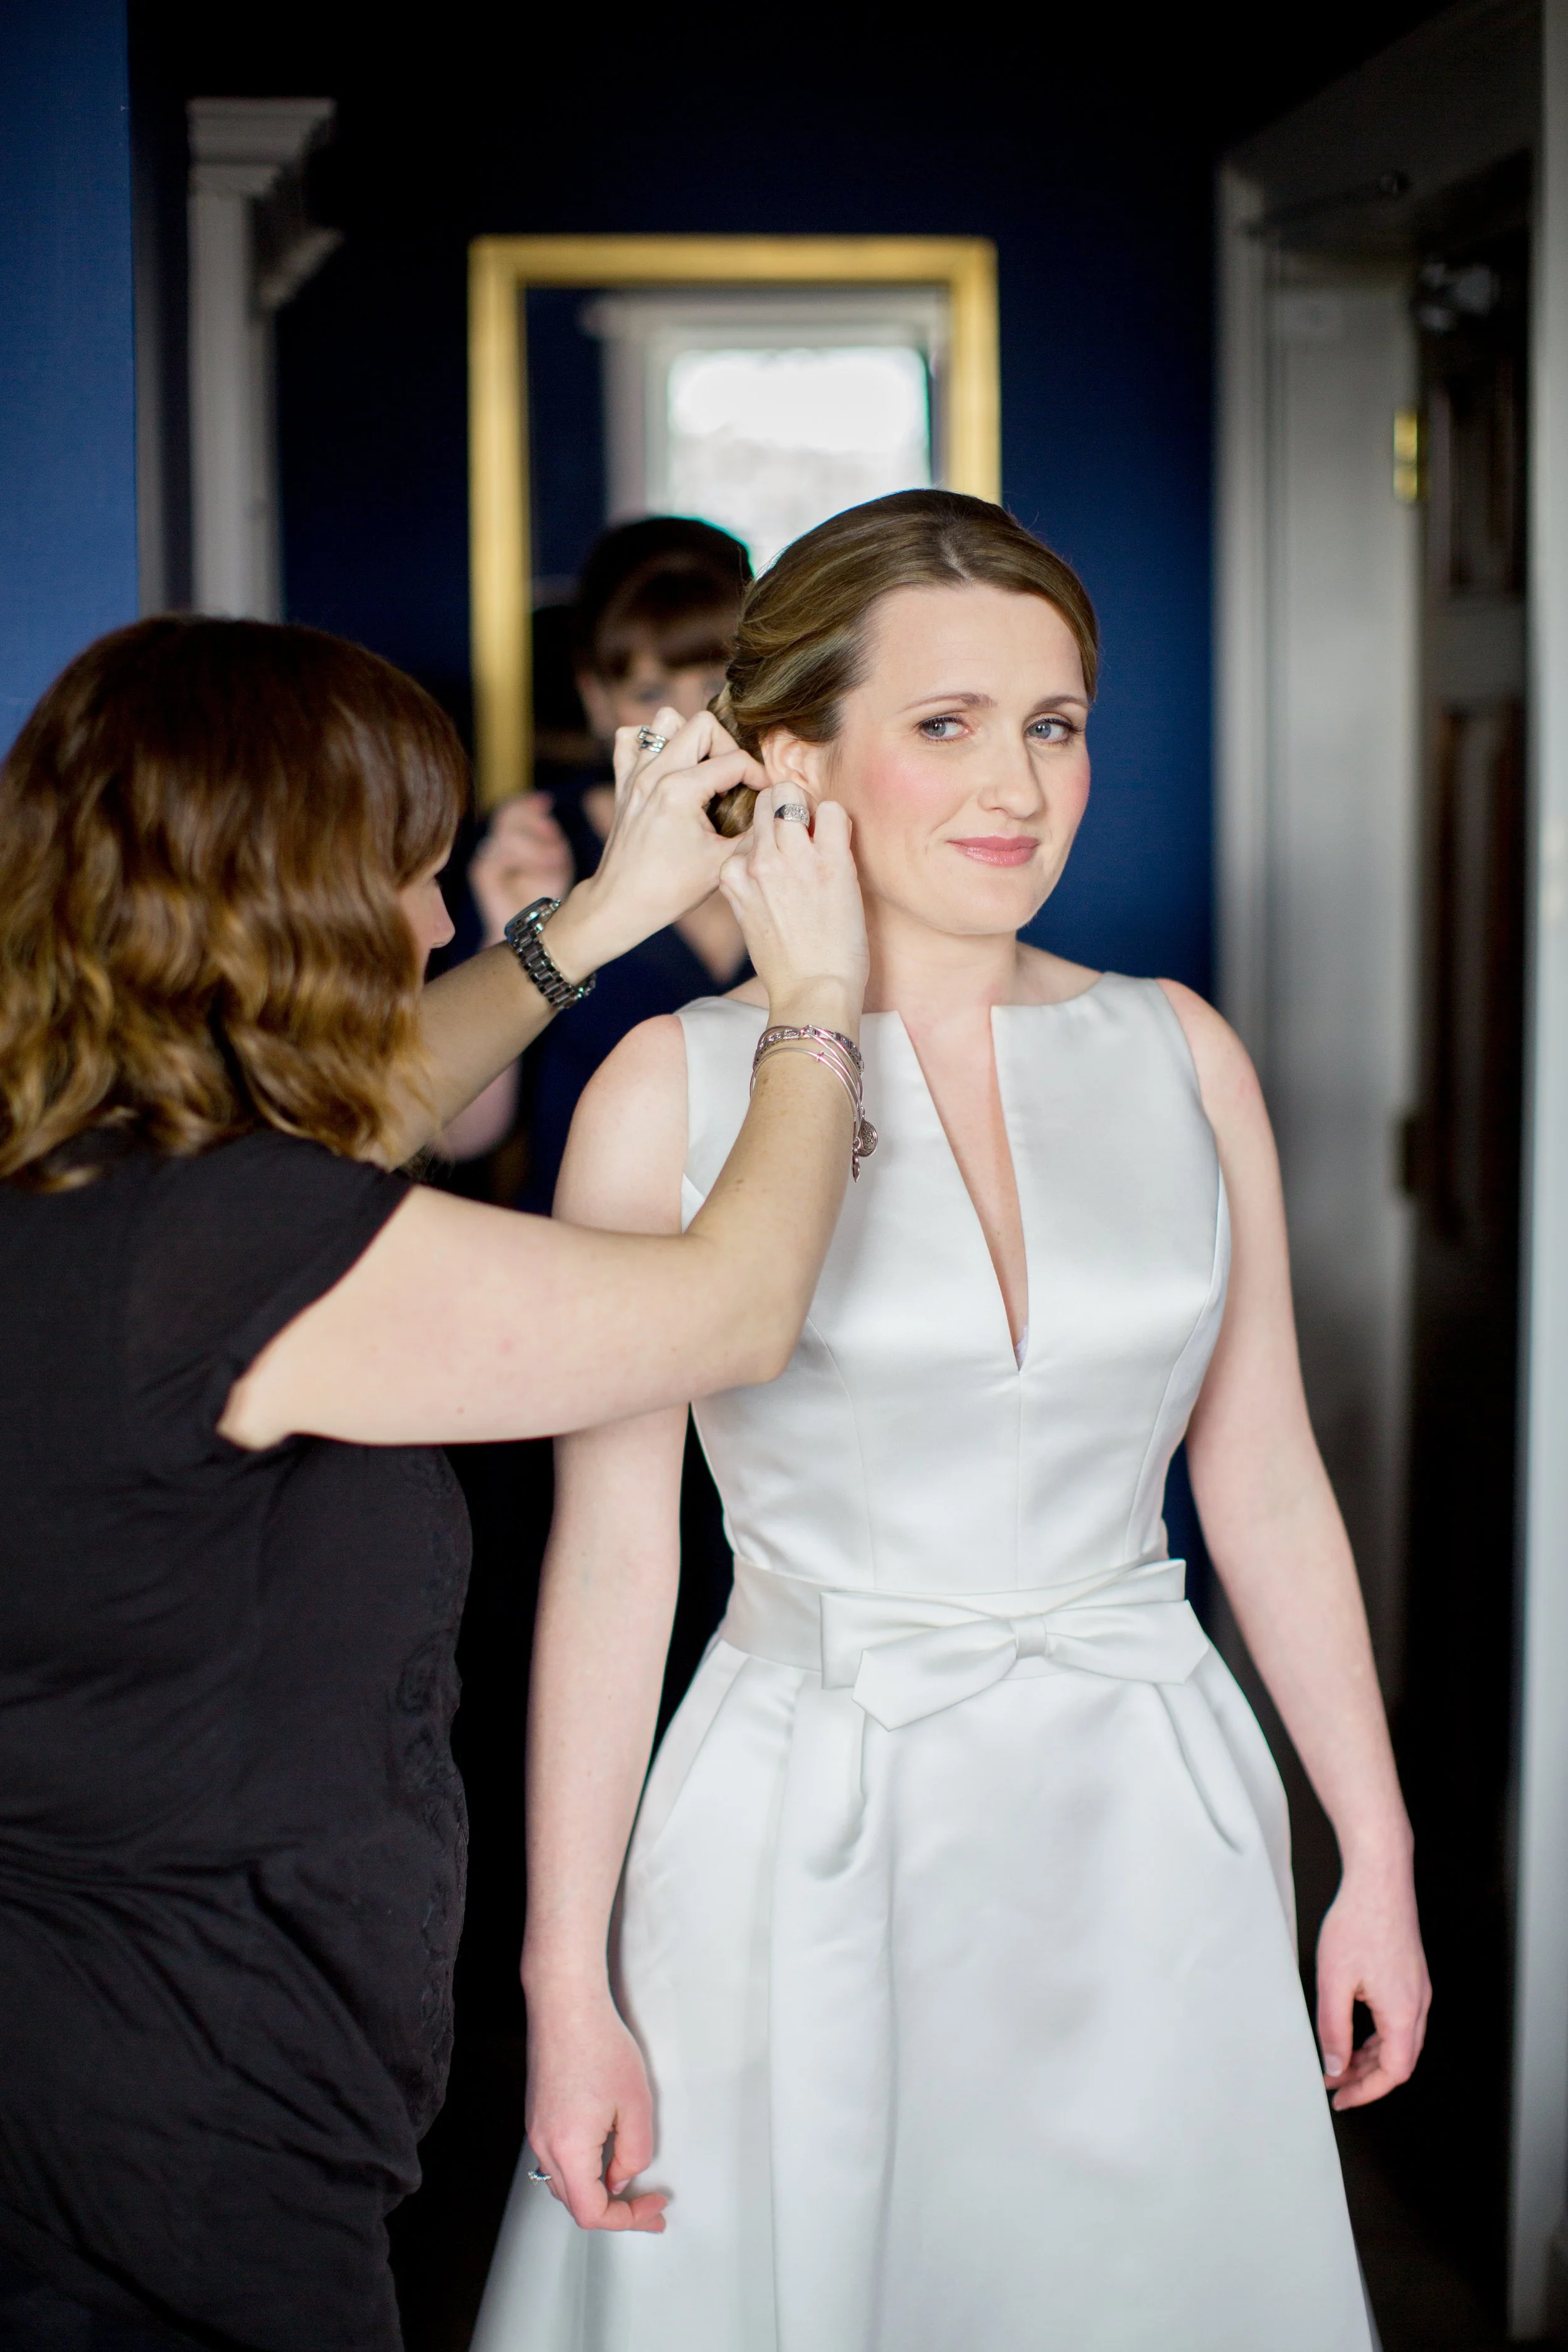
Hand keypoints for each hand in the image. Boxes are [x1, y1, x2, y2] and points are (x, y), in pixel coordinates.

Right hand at [470, 792, 573, 944]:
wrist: (534, 935)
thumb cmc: (548, 898)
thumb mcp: (557, 859)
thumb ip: (548, 832)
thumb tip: (544, 801)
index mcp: (511, 839)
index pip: (512, 808)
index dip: (528, 803)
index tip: (548, 803)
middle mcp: (495, 845)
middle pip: (507, 814)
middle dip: (536, 826)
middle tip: (558, 848)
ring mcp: (486, 857)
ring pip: (507, 835)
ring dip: (537, 847)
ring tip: (557, 866)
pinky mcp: (482, 871)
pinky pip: (499, 853)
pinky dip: (526, 858)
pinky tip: (547, 871)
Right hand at [524, 1992, 667, 2232]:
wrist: (566, 2006)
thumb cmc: (600, 2045)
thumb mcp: (636, 2104)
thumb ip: (634, 2152)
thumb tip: (621, 2179)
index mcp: (569, 2149)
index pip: (592, 2212)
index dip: (627, 2219)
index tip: (653, 2207)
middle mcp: (545, 2146)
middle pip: (575, 2204)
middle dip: (615, 2212)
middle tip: (648, 2206)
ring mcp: (536, 2131)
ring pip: (564, 2184)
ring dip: (597, 2192)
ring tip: (630, 2185)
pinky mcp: (538, 2116)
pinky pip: (558, 2160)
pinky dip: (583, 2171)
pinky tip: (606, 2157)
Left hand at [544, 707, 760, 979]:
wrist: (622, 903)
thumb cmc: (671, 889)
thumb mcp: (723, 863)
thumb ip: (756, 832)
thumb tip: (779, 810)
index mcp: (680, 791)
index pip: (734, 761)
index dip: (759, 774)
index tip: (765, 794)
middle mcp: (654, 773)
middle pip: (702, 725)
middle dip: (726, 747)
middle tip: (732, 778)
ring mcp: (635, 774)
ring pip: (665, 722)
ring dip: (689, 738)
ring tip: (701, 768)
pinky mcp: (623, 782)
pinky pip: (629, 740)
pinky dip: (650, 744)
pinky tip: (667, 768)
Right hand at [718, 784, 869, 1036]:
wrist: (813, 993)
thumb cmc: (787, 966)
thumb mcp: (750, 921)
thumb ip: (750, 885)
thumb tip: (766, 861)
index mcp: (732, 875)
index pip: (748, 827)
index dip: (770, 834)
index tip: (784, 851)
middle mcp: (757, 860)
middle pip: (767, 800)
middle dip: (788, 807)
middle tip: (807, 831)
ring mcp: (792, 858)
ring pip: (792, 795)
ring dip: (810, 808)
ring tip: (823, 837)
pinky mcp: (829, 862)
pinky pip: (832, 810)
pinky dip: (838, 821)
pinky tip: (840, 847)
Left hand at [1316, 1852, 1430, 2108]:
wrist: (1379, 1879)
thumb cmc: (1357, 1921)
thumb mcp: (1334, 1980)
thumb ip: (1333, 2028)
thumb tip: (1334, 2066)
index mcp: (1402, 2011)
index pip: (1394, 2071)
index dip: (1367, 2092)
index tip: (1341, 2098)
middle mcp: (1418, 2003)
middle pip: (1399, 2060)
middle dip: (1366, 2078)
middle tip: (1334, 2083)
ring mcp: (1417, 1989)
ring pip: (1400, 2040)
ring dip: (1370, 2056)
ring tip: (1339, 2060)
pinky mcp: (1410, 1975)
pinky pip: (1399, 2019)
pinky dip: (1377, 2034)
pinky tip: (1355, 2030)